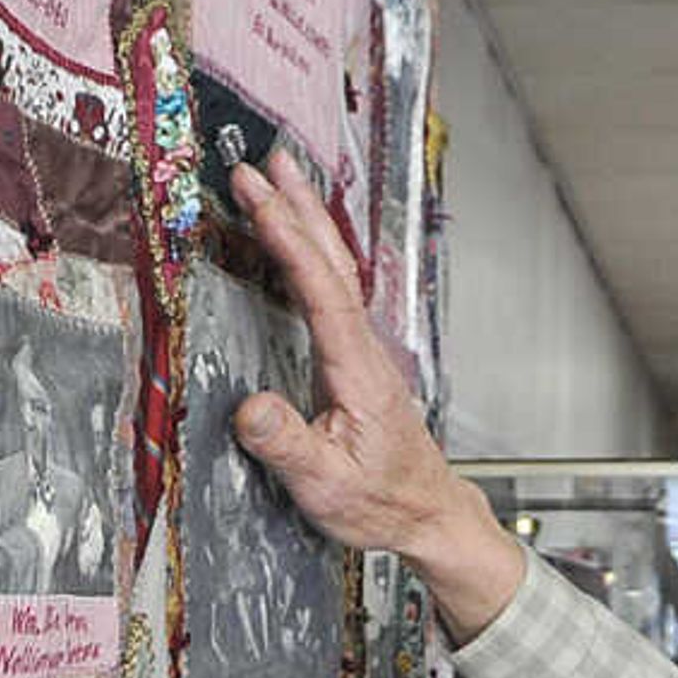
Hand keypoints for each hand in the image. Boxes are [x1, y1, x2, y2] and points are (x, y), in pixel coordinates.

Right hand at [220, 153, 525, 637]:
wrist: (428, 512)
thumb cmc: (382, 501)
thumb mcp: (326, 485)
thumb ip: (287, 445)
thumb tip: (249, 407)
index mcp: (357, 371)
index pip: (321, 292)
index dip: (289, 242)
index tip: (259, 200)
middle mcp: (366, 351)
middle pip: (333, 264)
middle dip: (297, 209)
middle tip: (263, 164)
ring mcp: (365, 351)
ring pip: (336, 270)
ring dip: (307, 221)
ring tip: (279, 179)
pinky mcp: (359, 359)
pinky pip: (333, 290)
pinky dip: (313, 253)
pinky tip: (299, 240)